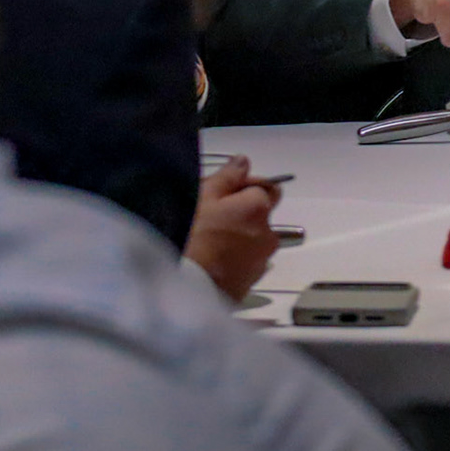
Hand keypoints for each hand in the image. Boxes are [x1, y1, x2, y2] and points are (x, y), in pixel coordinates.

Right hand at [184, 155, 281, 302]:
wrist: (181, 289)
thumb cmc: (190, 238)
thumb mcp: (202, 196)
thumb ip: (227, 176)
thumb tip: (243, 162)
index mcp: (259, 208)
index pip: (266, 187)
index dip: (246, 188)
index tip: (224, 194)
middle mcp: (268, 234)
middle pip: (260, 217)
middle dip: (242, 215)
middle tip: (211, 220)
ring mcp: (260, 262)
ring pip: (253, 242)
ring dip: (238, 240)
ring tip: (207, 245)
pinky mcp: (250, 285)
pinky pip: (245, 265)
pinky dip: (233, 262)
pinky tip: (210, 263)